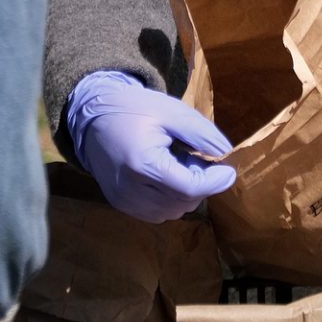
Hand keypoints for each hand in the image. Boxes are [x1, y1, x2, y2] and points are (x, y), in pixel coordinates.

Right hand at [66, 71, 237, 223]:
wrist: (92, 116)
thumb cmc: (134, 109)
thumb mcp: (171, 111)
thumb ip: (200, 133)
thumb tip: (225, 153)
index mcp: (142, 164)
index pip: (189, 188)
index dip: (215, 182)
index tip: (229, 170)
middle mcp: (130, 189)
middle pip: (182, 202)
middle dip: (200, 184)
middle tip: (198, 159)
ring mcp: (123, 201)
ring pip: (172, 212)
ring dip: (186, 194)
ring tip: (180, 164)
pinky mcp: (120, 204)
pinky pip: (156, 213)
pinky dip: (170, 200)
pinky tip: (166, 176)